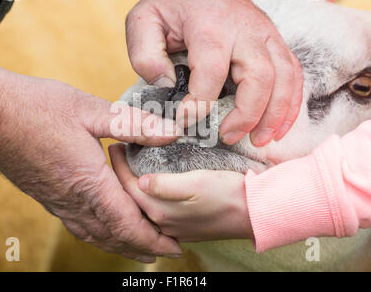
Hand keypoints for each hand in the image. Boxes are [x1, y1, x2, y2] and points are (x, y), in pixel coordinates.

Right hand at [0, 45, 182, 262]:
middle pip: (113, 237)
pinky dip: (98, 234)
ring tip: (139, 248)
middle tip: (165, 251)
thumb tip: (172, 132)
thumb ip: (134, 124)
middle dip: (142, 248)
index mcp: (88, 182)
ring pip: (94, 235)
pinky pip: (77, 225)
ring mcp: (55, 201)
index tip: (175, 247)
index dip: (154, 239)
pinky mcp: (44, 195)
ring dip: (120, 245)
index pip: (127, 224)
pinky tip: (102, 229)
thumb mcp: (90, 110)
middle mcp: (71, 200)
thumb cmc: (36, 107)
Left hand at [109, 144, 253, 240]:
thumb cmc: (228, 194)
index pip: (129, 187)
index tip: (114, 144)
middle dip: (123, 175)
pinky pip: (158, 208)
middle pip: (133, 196)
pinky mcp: (185, 224)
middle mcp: (163, 222)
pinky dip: (149, 194)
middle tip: (120, 151)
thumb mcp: (197, 184)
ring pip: (145, 203)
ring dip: (135, 185)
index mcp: (161, 211)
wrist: (256, 212)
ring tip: (132, 164)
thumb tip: (140, 181)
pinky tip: (152, 182)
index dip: (119, 165)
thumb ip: (165, 186)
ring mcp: (174, 226)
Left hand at [126, 0, 302, 146]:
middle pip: (259, 76)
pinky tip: (280, 127)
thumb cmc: (173, 4)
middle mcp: (244, 31)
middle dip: (247, 114)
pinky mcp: (275, 43)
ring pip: (284, 78)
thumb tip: (166, 86)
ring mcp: (265, 36)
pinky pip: (294, 74)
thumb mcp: (143, 21)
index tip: (185, 121)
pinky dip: (291, 103)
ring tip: (260, 141)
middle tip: (227, 137)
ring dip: (275, 114)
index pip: (211, 70)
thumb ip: (145, 55)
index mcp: (209, 26)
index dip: (199, 103)